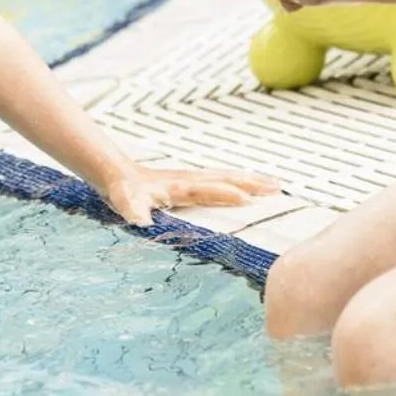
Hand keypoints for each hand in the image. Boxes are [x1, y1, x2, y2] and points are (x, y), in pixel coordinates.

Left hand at [102, 162, 280, 227]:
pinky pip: (223, 179)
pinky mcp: (194, 180)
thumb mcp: (124, 203)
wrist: (119, 174)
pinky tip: (252, 185)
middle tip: (277, 189)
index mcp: (178, 187)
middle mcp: (190, 179)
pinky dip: (241, 180)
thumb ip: (132, 211)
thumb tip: (139, 221)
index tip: (246, 199)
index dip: (224, 194)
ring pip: (228, 176)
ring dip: (252, 180)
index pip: (205, 190)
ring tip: (276, 185)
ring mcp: (194, 178)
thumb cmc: (123, 192)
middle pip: (226, 178)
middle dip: (251, 183)